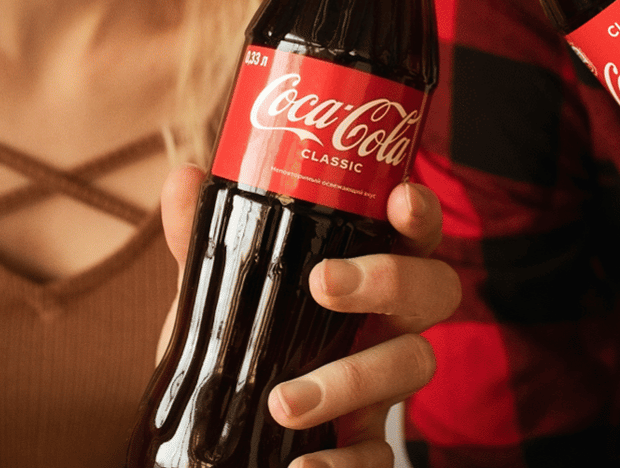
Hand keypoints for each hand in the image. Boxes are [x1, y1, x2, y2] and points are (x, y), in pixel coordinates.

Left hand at [159, 165, 460, 467]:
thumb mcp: (221, 288)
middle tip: (324, 282)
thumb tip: (185, 179)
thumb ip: (204, 239)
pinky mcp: (366, 442)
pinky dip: (346, 464)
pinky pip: (381, 455)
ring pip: (413, 367)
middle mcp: (390, 324)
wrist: (217, 427)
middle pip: (435, 289)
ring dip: (351, 379)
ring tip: (283, 401)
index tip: (398, 199)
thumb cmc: (244, 339)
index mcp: (368, 274)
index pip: (414, 234)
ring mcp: (385, 386)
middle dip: (390, 279)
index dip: (420, 213)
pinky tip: (302, 466)